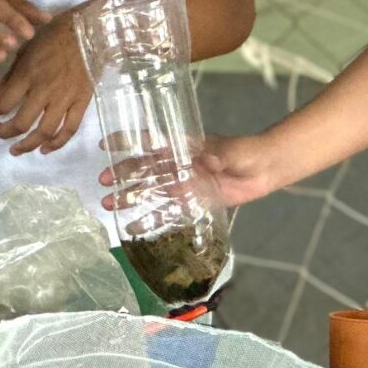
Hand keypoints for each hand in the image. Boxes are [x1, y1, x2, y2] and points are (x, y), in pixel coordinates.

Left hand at [0, 17, 92, 155]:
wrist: (91, 30)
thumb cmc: (55, 34)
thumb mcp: (25, 48)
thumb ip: (8, 74)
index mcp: (28, 74)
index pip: (4, 103)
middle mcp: (44, 90)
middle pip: (21, 123)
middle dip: (5, 132)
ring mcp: (65, 98)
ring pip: (44, 132)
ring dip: (28, 145)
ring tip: (16, 150)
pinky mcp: (81, 102)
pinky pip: (69, 129)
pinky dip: (57, 143)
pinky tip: (45, 149)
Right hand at [99, 131, 287, 209]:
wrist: (265, 168)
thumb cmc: (248, 152)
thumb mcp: (234, 152)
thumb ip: (222, 156)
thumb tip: (209, 159)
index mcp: (185, 146)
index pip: (152, 140)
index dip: (128, 140)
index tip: (105, 145)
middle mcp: (180, 163)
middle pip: (145, 168)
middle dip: (122, 174)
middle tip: (102, 184)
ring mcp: (185, 182)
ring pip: (151, 190)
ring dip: (130, 197)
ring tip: (109, 205)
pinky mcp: (193, 200)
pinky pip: (168, 211)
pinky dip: (150, 219)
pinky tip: (134, 227)